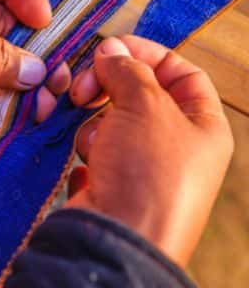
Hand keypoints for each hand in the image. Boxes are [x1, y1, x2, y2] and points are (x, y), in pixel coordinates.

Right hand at [67, 35, 232, 265]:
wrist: (118, 239)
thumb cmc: (148, 173)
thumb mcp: (146, 105)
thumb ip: (128, 69)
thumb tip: (109, 49)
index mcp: (203, 125)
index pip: (179, 72)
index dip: (145, 53)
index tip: (108, 48)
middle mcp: (176, 145)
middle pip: (138, 93)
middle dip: (107, 86)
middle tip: (83, 89)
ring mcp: (142, 166)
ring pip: (110, 119)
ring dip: (94, 123)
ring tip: (95, 145)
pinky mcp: (112, 182)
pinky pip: (94, 148)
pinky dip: (86, 149)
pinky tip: (88, 166)